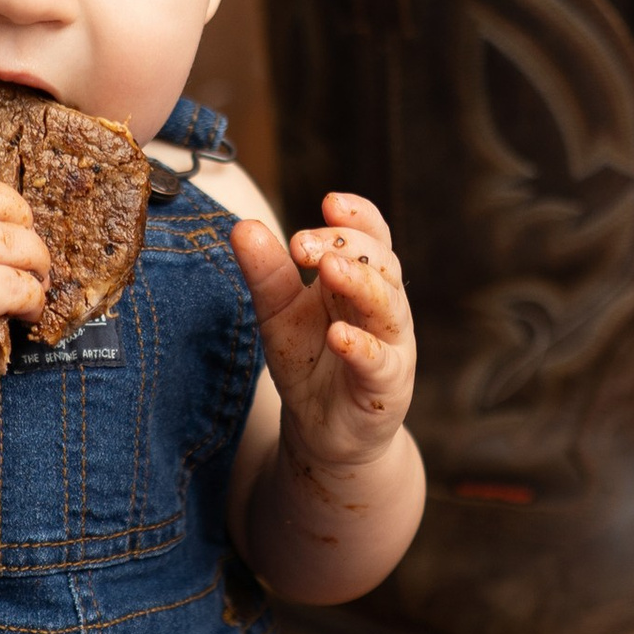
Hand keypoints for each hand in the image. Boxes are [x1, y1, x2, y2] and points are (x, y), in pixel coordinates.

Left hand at [231, 189, 414, 474]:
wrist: (323, 430)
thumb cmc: (309, 362)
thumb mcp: (278, 313)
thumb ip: (266, 273)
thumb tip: (243, 226)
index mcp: (359, 280)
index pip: (371, 235)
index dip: (358, 216)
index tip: (329, 203)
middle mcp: (382, 306)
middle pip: (381, 262)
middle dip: (346, 245)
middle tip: (301, 243)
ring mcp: (390, 345)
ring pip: (387, 305)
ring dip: (360, 282)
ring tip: (329, 266)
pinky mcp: (386, 386)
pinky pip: (380, 361)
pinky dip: (361, 346)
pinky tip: (338, 335)